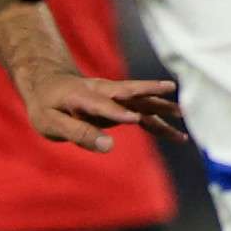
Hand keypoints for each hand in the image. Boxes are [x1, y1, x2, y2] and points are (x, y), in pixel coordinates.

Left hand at [19, 74, 184, 151]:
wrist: (47, 83)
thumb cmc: (46, 105)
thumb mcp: (51, 123)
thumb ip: (78, 132)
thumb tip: (109, 146)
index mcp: (82, 95)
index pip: (102, 105)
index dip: (117, 113)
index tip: (134, 120)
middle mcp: (102, 91)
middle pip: (130, 93)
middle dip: (152, 97)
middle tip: (173, 102)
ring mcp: (113, 96)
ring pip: (141, 102)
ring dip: (162, 108)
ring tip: (183, 115)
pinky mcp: (119, 104)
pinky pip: (142, 113)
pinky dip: (159, 122)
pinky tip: (176, 134)